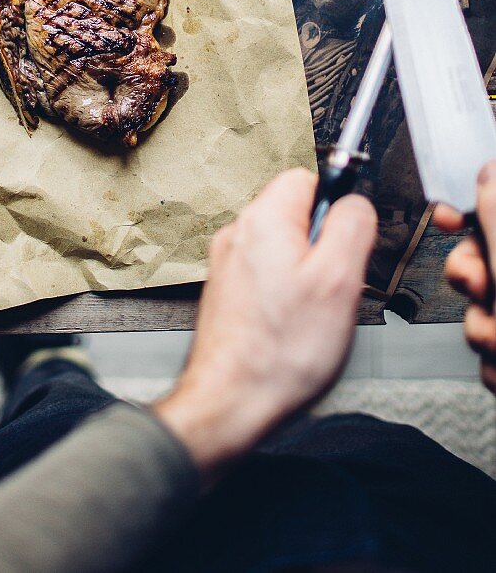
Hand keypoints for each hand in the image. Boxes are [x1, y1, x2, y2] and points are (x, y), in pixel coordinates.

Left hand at [153, 168, 375, 477]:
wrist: (229, 403)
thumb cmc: (281, 351)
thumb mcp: (340, 280)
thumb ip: (352, 225)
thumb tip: (355, 201)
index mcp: (264, 219)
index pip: (308, 178)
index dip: (336, 208)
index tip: (345, 245)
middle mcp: (238, 233)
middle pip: (296, 214)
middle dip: (323, 246)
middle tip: (331, 288)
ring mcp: (228, 263)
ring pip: (283, 247)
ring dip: (305, 274)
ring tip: (310, 314)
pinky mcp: (226, 291)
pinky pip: (267, 275)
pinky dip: (284, 294)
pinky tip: (290, 327)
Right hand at [433, 160, 495, 394]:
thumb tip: (488, 170)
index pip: (495, 207)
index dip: (472, 204)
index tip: (447, 213)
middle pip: (485, 256)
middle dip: (472, 278)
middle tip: (482, 287)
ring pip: (482, 307)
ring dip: (483, 329)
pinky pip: (490, 348)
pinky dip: (495, 364)